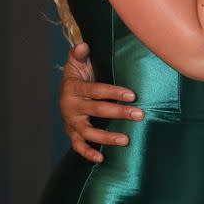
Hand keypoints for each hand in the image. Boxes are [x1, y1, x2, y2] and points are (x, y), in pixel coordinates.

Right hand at [59, 42, 143, 162]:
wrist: (64, 91)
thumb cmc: (78, 75)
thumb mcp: (77, 62)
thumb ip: (78, 54)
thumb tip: (83, 45)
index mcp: (73, 88)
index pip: (95, 91)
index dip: (113, 92)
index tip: (132, 95)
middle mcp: (70, 106)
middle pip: (97, 110)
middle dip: (119, 113)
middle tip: (139, 114)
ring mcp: (70, 122)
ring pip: (88, 132)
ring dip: (106, 137)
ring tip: (126, 140)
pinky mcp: (71, 133)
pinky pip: (77, 145)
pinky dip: (87, 153)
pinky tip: (101, 159)